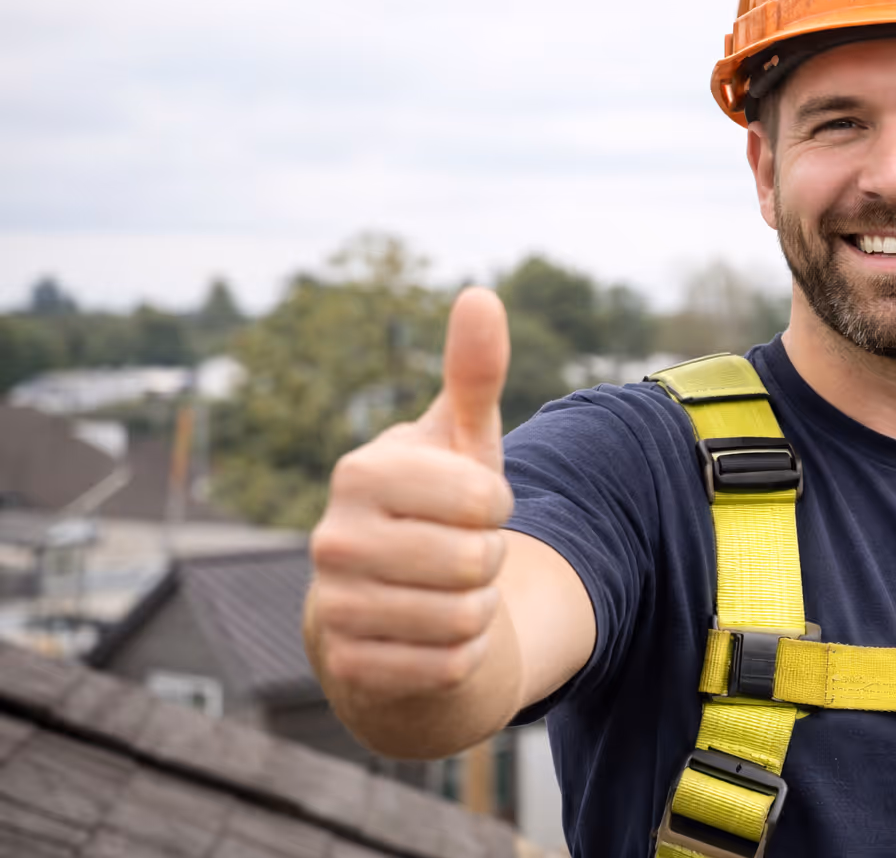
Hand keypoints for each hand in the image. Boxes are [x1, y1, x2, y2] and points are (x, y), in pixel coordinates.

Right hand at [309, 286, 512, 699]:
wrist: (391, 599)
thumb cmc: (437, 505)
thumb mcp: (462, 440)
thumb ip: (474, 372)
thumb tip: (481, 294)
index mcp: (362, 472)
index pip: (482, 500)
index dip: (498, 507)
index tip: (473, 505)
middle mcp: (332, 537)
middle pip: (475, 563)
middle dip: (488, 562)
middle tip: (459, 552)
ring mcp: (332, 606)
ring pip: (464, 618)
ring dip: (477, 609)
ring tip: (447, 591)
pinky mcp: (346, 667)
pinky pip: (448, 666)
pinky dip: (461, 655)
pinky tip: (432, 634)